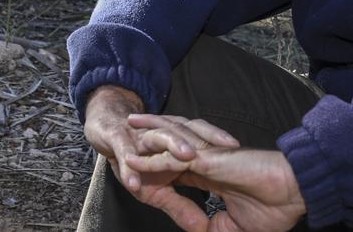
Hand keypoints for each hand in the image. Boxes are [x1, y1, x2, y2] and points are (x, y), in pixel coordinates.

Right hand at [82, 88, 236, 228]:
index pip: (206, 141)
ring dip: (176, 145)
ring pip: (162, 136)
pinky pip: (124, 152)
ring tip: (189, 156)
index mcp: (177, 145)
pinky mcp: (117, 138)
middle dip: (209, 139)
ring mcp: (141, 136)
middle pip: (191, 133)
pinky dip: (129, 164)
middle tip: (227, 148)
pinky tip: (135, 180)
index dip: (225, 147)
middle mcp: (164, 136)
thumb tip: (202, 229)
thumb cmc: (134, 158)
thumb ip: (180, 205)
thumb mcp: (158, 188)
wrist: (105, 130)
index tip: (246, 158)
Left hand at [126, 140, 305, 231]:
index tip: (136, 177)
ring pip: (166, 145)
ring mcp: (204, 158)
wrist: (295, 194)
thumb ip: (208, 226)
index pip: (173, 172)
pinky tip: (133, 158)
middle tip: (120, 144)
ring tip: (123, 133)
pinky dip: (150, 159)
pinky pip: (171, 158)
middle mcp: (204, 162)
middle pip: (165, 151)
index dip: (154, 173)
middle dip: (144, 146)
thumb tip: (194, 230)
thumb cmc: (274, 208)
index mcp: (210, 175)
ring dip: (143, 140)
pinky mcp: (207, 159)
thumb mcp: (232, 227)